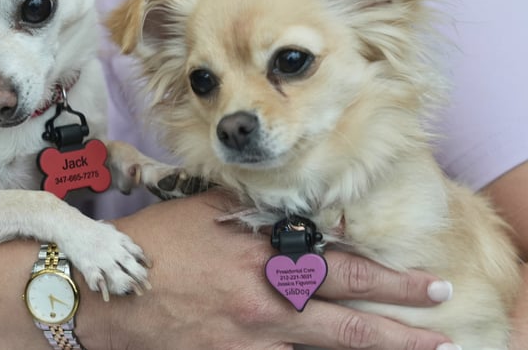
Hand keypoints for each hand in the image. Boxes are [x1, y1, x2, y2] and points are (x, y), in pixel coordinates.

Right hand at [76, 189, 453, 349]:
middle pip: (347, 328)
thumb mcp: (203, 211)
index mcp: (261, 263)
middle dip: (399, 334)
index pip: (342, 272)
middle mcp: (264, 309)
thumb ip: (252, 211)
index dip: (390, 281)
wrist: (104, 297)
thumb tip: (290, 207)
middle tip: (439, 337)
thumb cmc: (153, 247)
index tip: (428, 285)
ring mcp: (249, 346)